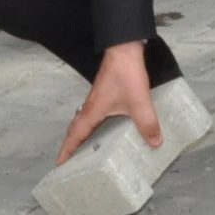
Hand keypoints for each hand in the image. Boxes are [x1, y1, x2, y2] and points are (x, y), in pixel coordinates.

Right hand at [56, 41, 161, 164]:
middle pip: (75, 130)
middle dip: (71, 147)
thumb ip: (147, 123)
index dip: (66, 151)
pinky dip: (93, 126)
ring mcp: (97, 100)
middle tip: (71, 163)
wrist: (124, 50)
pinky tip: (106, 130)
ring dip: (82, 136)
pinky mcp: (104, 94)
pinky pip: (94, 115)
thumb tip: (155, 143)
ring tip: (87, 151)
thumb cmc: (125, 74)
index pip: (74, 136)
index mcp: (92, 112)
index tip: (59, 165)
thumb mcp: (138, 102)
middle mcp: (90, 107)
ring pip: (84, 122)